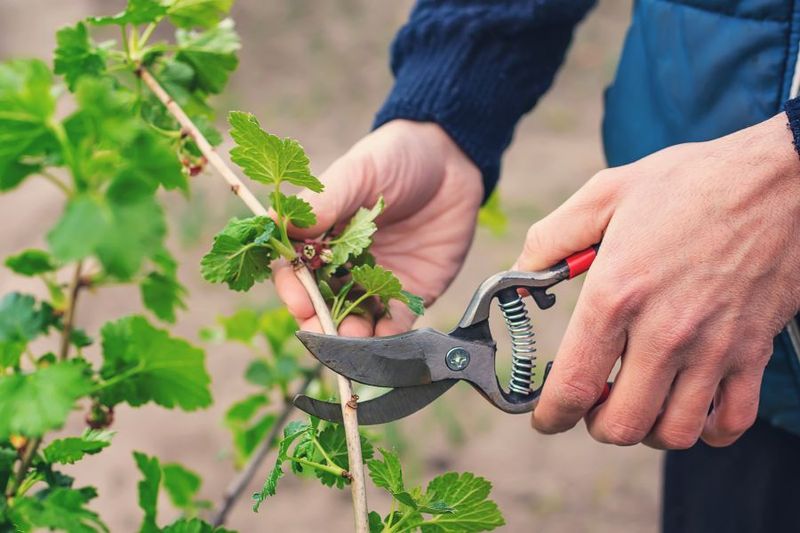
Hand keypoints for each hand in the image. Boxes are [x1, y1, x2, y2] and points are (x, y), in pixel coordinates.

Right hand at [274, 119, 482, 336]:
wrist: (452, 162)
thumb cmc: (396, 158)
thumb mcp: (357, 172)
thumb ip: (323, 201)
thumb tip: (278, 224)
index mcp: (322, 237)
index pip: (296, 271)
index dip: (293, 289)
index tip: (298, 299)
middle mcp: (344, 265)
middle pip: (321, 304)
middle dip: (318, 322)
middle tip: (322, 331)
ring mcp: (377, 281)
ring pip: (355, 320)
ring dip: (350, 337)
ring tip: (353, 340)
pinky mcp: (410, 293)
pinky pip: (395, 323)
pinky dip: (388, 337)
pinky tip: (384, 341)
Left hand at [515, 114, 799, 448]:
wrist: (779, 178)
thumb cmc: (688, 183)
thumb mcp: (604, 195)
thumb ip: (550, 239)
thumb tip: (518, 277)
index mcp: (616, 294)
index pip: (574, 385)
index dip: (551, 415)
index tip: (545, 418)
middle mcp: (664, 331)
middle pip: (621, 424)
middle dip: (595, 424)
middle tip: (592, 401)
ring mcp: (714, 347)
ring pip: (674, 432)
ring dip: (647, 429)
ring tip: (638, 401)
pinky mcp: (753, 351)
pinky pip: (731, 421)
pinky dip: (707, 429)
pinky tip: (690, 404)